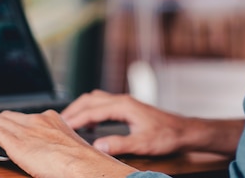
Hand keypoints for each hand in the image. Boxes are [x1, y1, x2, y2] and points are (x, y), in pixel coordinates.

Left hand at [0, 109, 137, 177]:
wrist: (83, 166)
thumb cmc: (81, 164)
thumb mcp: (68, 147)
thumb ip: (55, 145)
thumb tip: (48, 157)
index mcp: (52, 119)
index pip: (25, 116)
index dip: (11, 125)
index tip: (6, 133)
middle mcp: (38, 119)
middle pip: (8, 115)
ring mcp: (27, 128)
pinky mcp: (17, 141)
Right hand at [61, 90, 243, 156]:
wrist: (185, 131)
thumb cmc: (167, 136)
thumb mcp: (143, 143)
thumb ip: (119, 144)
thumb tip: (97, 146)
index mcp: (123, 105)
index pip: (91, 110)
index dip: (75, 119)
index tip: (61, 126)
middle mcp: (122, 100)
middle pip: (90, 99)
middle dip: (73, 109)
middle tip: (59, 122)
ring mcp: (125, 102)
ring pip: (95, 99)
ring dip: (82, 108)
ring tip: (70, 122)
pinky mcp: (128, 108)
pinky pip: (103, 104)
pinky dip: (91, 111)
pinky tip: (90, 124)